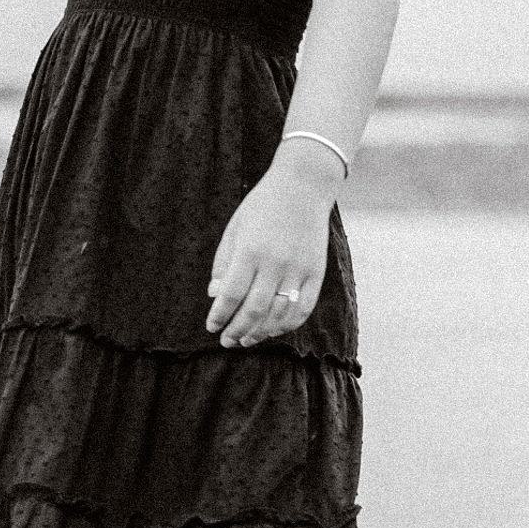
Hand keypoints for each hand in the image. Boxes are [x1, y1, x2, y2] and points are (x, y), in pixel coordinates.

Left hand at [205, 163, 333, 346]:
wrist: (303, 186)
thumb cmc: (262, 206)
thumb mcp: (235, 228)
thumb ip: (223, 263)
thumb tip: (215, 295)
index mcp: (250, 250)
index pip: (231, 294)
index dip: (219, 315)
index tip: (211, 327)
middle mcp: (275, 262)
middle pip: (254, 310)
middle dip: (237, 330)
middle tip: (227, 342)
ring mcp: (299, 268)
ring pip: (279, 314)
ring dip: (261, 332)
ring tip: (247, 340)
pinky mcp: (317, 272)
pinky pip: (304, 308)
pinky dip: (288, 324)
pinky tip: (274, 330)